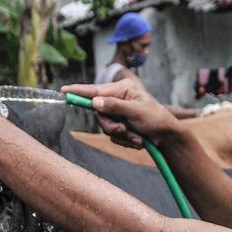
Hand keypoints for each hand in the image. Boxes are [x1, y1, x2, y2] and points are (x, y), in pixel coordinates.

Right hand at [61, 79, 179, 148]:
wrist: (167, 137)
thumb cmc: (156, 119)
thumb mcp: (136, 111)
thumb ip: (115, 106)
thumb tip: (95, 102)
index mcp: (122, 90)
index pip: (96, 90)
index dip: (79, 91)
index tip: (64, 91)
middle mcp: (118, 100)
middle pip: (99, 114)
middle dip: (112, 126)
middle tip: (123, 130)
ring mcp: (118, 114)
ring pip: (106, 127)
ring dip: (122, 136)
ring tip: (138, 138)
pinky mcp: (121, 126)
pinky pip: (114, 136)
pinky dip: (126, 141)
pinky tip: (139, 140)